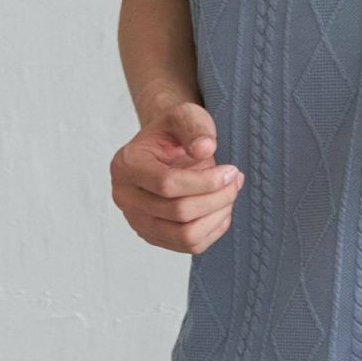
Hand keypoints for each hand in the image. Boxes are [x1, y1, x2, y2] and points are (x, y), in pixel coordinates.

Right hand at [110, 101, 243, 253]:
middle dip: (217, 197)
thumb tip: (206, 148)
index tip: (231, 170)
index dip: (205, 181)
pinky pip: (188, 246)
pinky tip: (222, 208)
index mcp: (127, 165)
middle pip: (178, 212)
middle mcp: (125, 197)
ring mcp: (137, 221)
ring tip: (231, 192)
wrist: (163, 147)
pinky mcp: (153, 236)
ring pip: (184, 235)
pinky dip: (213, 230)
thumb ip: (195, 126)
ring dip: (217, 216)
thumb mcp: (184, 115)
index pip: (167, 184)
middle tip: (236, 179)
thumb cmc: (173, 131)